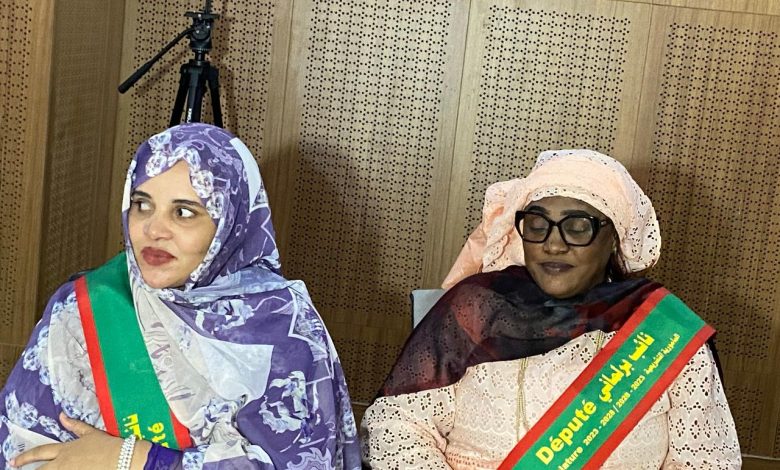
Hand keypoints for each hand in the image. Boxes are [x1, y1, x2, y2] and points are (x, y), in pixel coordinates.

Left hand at [11, 413, 149, 468]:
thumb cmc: (108, 445)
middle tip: (17, 469)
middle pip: (40, 469)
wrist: (122, 459)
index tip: (14, 461)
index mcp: (65, 450)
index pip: (40, 452)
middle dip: (29, 469)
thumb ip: (76, 426)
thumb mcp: (91, 434)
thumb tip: (62, 415)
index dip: (26, 457)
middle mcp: (63, 463)